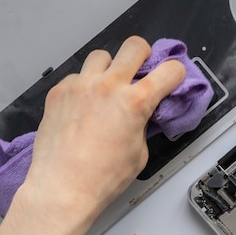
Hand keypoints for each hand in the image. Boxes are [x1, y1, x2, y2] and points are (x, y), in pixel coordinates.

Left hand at [0, 36, 185, 234]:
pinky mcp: (59, 92)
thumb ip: (144, 124)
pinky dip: (84, 85)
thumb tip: (143, 115)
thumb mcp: (140, 152)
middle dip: (144, 55)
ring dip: (110, 67)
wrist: (63, 189)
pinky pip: (76, 75)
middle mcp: (109, 87)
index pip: (170, 70)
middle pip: (135, 46)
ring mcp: (81, 86)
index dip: (176, 73)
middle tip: (140, 70)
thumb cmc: (102, 177)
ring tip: (107, 87)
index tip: (172, 77)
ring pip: (101, 55)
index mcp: (136, 102)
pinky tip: (84, 104)